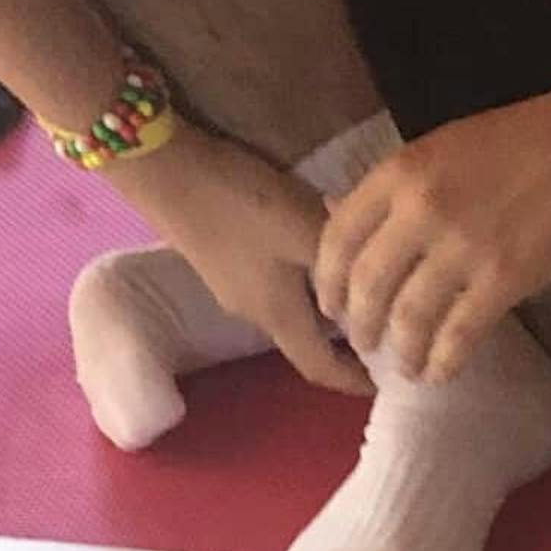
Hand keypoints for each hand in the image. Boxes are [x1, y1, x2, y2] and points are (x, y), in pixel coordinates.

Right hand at [111, 131, 370, 395]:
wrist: (162, 167)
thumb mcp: (308, 227)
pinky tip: (317, 254)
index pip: (321, 369)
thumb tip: (372, 291)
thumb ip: (344, 265)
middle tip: (385, 326)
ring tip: (361, 288)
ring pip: (291, 311)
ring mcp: (231, 287)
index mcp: (278, 316)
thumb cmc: (241, 203)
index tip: (389, 379)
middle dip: (346, 344)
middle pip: (308, 343)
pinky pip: (273, 285)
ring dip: (324, 310)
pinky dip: (303, 284)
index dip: (355, 383)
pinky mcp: (219, 259)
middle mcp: (254, 313)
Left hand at [316, 87, 550, 381]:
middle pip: (369, 285)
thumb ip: (398, 188)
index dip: (328, 281)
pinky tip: (440, 372)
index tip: (331, 307)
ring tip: (405, 366)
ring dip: (402, 351)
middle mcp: (422, 211)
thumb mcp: (440, 148)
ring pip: (410, 318)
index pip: (339, 237)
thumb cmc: (519, 139)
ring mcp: (463, 248)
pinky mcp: (504, 280)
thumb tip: (351, 223)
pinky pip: (459, 334)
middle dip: (361, 325)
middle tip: (365, 344)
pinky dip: (444, 361)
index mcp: (401, 172)